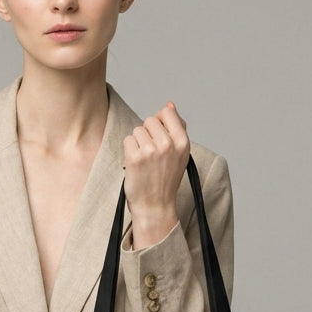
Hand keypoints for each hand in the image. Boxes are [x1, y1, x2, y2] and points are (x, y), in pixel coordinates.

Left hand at [123, 102, 189, 248]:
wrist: (155, 206)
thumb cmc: (166, 180)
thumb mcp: (180, 154)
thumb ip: (177, 128)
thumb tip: (169, 105)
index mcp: (182, 142)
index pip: (167, 112)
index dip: (160, 120)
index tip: (159, 134)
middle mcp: (168, 145)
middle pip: (149, 120)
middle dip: (147, 133)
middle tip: (151, 153)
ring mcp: (151, 151)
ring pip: (137, 130)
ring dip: (138, 143)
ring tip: (145, 160)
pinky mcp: (134, 158)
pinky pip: (128, 140)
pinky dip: (129, 150)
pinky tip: (136, 164)